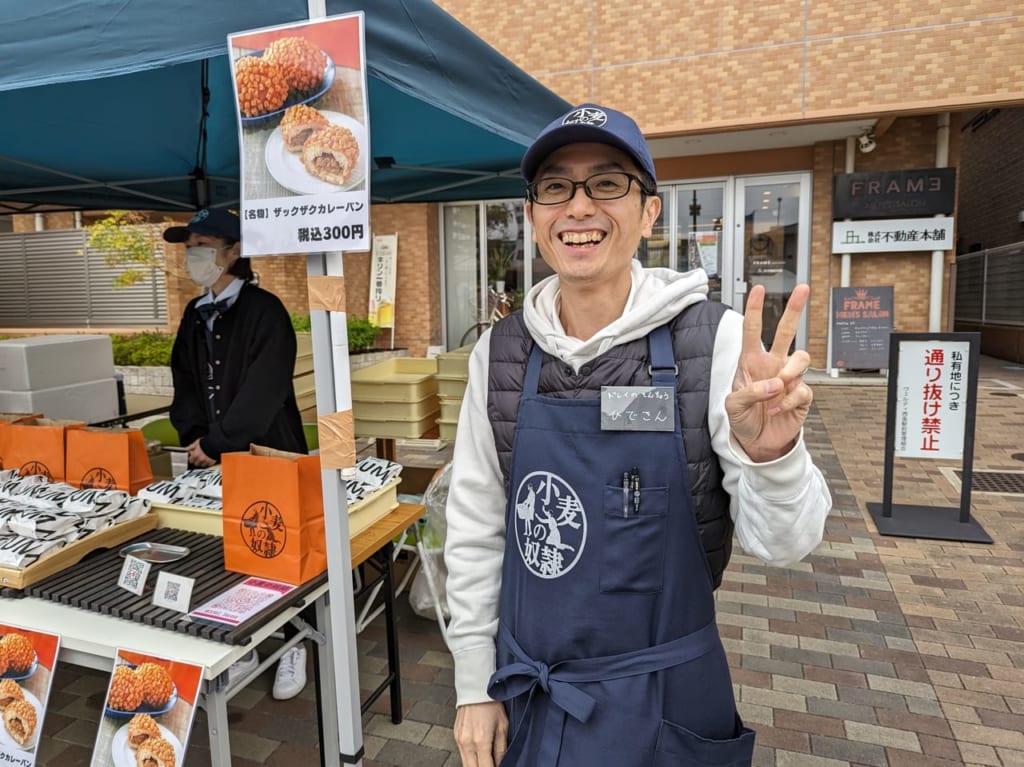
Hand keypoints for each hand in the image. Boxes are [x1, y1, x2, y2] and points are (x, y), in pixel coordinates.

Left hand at [186, 439, 215, 467]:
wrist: (215, 444)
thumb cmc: (206, 442)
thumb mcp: (197, 442)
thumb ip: (191, 446)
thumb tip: (187, 448)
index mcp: (195, 455)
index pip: (190, 460)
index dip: (191, 458)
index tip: (192, 456)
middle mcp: (200, 459)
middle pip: (196, 464)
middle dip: (196, 461)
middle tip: (198, 457)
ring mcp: (206, 461)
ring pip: (202, 465)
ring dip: (202, 462)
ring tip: (204, 458)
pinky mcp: (212, 462)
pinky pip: (208, 465)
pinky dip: (208, 463)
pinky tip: (208, 459)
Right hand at [454, 701, 507, 766]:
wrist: (475, 689)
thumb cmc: (491, 705)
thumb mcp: (502, 727)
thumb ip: (501, 750)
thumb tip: (501, 765)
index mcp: (481, 741)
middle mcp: (467, 743)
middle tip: (491, 764)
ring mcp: (459, 740)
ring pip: (466, 765)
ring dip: (476, 765)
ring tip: (487, 761)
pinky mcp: (455, 737)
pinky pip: (462, 754)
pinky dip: (471, 758)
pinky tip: (479, 754)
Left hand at [725, 284, 812, 462]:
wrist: (757, 442)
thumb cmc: (743, 419)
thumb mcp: (733, 406)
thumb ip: (749, 393)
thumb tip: (774, 384)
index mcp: (751, 362)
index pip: (752, 330)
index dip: (754, 309)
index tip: (758, 289)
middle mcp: (772, 365)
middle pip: (786, 331)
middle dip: (795, 309)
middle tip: (803, 289)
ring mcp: (789, 379)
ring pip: (801, 357)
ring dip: (790, 372)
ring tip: (777, 389)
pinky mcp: (802, 395)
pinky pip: (803, 389)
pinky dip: (789, 401)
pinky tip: (778, 410)